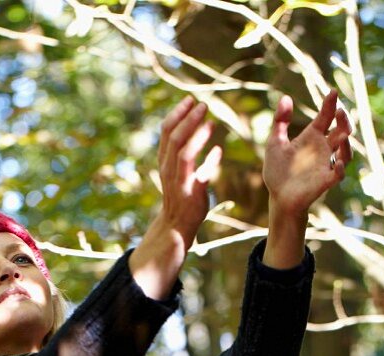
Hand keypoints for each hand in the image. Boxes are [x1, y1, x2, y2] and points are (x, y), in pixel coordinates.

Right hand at [157, 96, 221, 248]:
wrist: (175, 227)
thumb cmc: (181, 198)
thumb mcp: (181, 174)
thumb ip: (191, 157)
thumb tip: (213, 141)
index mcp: (164, 161)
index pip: (167, 132)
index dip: (177, 114)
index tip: (190, 100)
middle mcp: (167, 169)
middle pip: (174, 137)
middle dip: (188, 118)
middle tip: (203, 104)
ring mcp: (177, 181)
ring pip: (183, 152)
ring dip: (197, 134)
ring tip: (210, 120)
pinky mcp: (189, 193)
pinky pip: (198, 173)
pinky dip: (209, 161)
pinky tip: (218, 151)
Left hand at [263, 90, 352, 216]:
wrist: (278, 197)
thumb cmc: (277, 171)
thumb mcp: (275, 143)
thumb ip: (280, 121)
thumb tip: (285, 97)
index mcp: (312, 137)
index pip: (326, 117)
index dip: (330, 104)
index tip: (332, 92)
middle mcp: (323, 148)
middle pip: (341, 130)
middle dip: (343, 121)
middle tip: (340, 111)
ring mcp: (326, 164)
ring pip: (345, 151)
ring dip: (347, 143)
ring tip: (344, 135)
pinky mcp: (325, 181)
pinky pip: (338, 174)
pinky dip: (341, 169)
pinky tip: (338, 163)